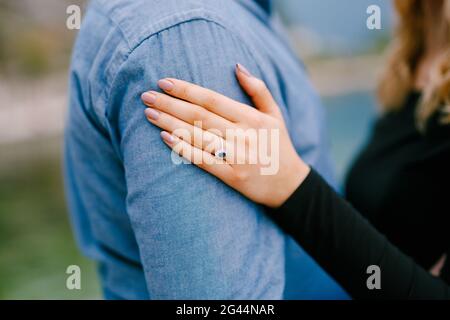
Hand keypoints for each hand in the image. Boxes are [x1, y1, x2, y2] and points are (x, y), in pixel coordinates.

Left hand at [141, 64, 309, 207]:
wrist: (289, 185)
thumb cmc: (278, 146)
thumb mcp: (274, 114)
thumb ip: (257, 89)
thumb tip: (237, 65)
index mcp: (251, 118)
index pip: (212, 99)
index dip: (186, 89)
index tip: (164, 81)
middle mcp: (243, 135)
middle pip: (199, 115)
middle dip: (170, 104)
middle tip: (146, 95)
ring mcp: (237, 157)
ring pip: (198, 136)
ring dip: (171, 123)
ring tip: (149, 113)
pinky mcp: (232, 176)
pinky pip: (203, 161)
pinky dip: (183, 149)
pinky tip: (165, 138)